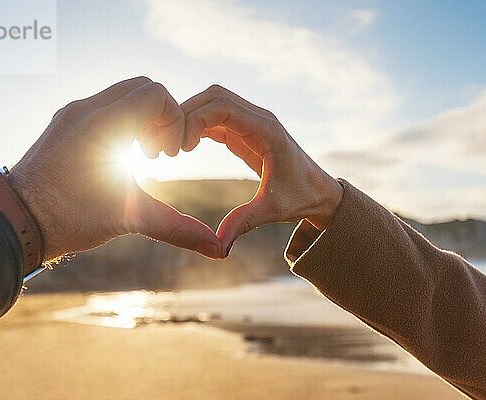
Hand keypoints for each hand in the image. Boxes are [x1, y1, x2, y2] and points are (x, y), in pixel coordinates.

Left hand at [8, 77, 220, 262]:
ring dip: (141, 118)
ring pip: (122, 94)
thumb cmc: (68, 219)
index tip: (167, 156)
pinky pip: (103, 106)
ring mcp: (72, 113)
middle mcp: (86, 109)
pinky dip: (121, 122)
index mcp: (105, 123)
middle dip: (160, 116)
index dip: (173, 121)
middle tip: (156, 154)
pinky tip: (118, 156)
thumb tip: (217, 250)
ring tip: (138, 156)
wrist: (14, 222)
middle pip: (142, 87)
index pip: (157, 93)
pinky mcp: (64, 122)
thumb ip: (176, 227)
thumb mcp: (128, 219)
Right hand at [181, 85, 342, 256]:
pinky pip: (216, 117)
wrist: (319, 192)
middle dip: (186, 113)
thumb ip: (243, 222)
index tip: (179, 148)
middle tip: (166, 143)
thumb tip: (218, 246)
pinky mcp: (246, 130)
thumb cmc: (299, 198)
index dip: (194, 119)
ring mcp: (253, 121)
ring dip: (190, 116)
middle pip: (214, 96)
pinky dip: (198, 125)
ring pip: (213, 102)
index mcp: (267, 131)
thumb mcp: (271, 211)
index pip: (222, 107)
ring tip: (170, 145)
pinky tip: (184, 146)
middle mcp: (260, 118)